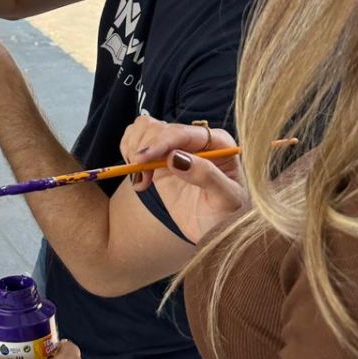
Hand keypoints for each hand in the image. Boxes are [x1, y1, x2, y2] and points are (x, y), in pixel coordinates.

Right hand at [120, 117, 246, 241]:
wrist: (216, 231)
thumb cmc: (228, 216)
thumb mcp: (226, 199)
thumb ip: (206, 176)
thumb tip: (176, 157)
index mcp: (218, 142)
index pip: (182, 133)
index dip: (159, 142)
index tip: (141, 159)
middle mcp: (196, 139)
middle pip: (158, 128)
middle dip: (145, 149)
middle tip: (144, 178)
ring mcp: (176, 147)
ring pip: (144, 129)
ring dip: (134, 150)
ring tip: (142, 178)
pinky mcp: (160, 159)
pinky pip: (137, 142)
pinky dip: (129, 156)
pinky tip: (140, 181)